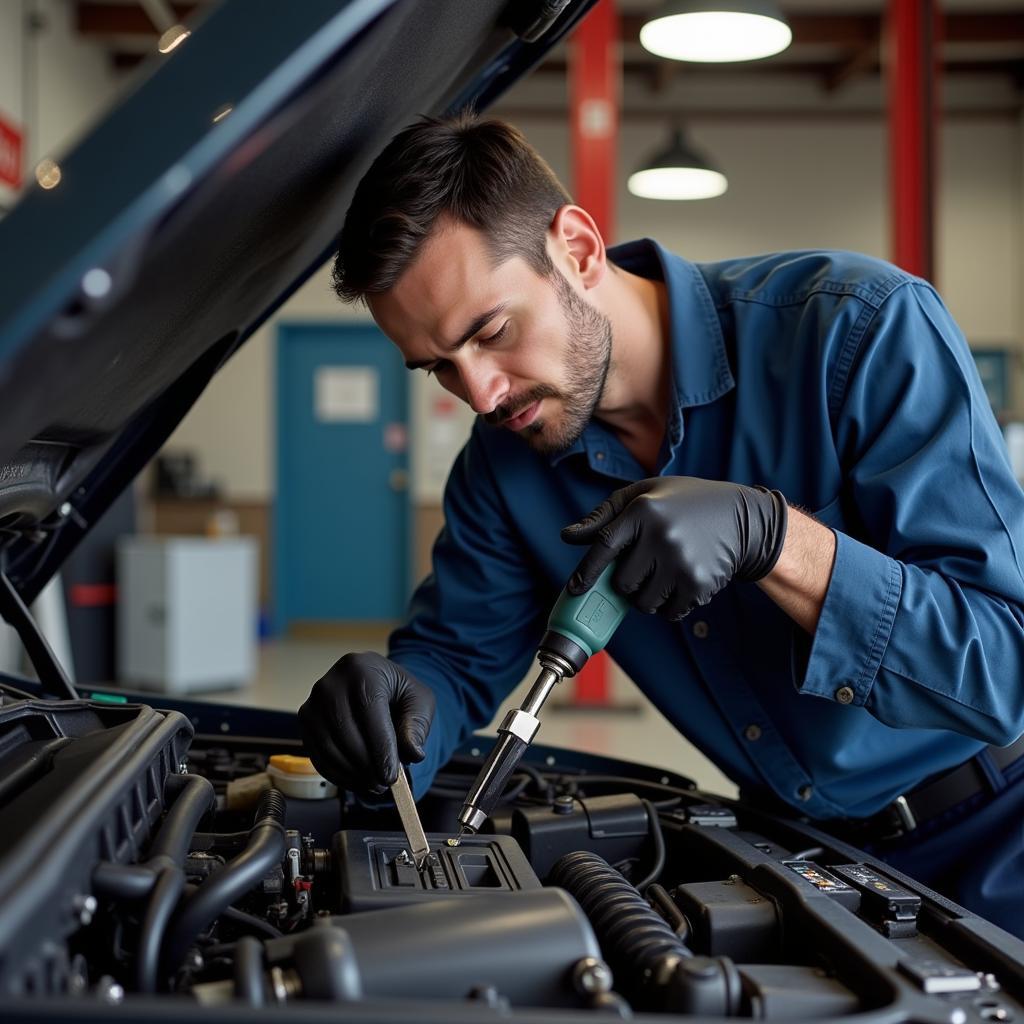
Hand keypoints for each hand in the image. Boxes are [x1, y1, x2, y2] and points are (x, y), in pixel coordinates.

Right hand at [298, 652, 435, 794]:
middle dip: (366, 765)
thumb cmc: (396, 692)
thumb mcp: (418, 701)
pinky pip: (318, 756)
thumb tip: (413, 754)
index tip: (391, 775)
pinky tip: (357, 781)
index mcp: (361, 669)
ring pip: (329, 747)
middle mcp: (331, 684)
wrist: (372, 684)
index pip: (369, 711)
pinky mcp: (305, 723)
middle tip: (384, 783)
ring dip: (352, 773)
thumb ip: (417, 726)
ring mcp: (313, 703)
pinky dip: (338, 774)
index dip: (380, 747)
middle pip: (345, 731)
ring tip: (374, 784)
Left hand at [561, 477, 787, 620]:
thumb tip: (568, 537)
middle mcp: (662, 537)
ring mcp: (682, 563)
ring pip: (643, 603)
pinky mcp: (699, 585)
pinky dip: (669, 606)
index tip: (576, 589)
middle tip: (644, 567)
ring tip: (665, 573)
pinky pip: (668, 613)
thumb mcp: (644, 494)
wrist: (741, 518)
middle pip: (622, 583)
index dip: (587, 572)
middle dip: (627, 581)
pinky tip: (681, 582)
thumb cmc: (683, 503)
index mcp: (644, 511)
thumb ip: (604, 515)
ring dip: (648, 596)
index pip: (604, 547)